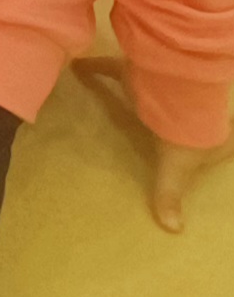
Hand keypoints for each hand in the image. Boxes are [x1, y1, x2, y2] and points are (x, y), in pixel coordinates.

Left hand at [74, 58, 233, 233]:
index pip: (220, 144)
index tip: (211, 145)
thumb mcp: (176, 168)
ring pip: (150, 88)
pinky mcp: (139, 70)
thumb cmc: (184, 132)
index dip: (216, 145)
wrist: (175, 85)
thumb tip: (173, 229)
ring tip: (122, 94)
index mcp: (211, 136)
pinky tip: (76, 67)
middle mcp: (193, 108)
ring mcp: (165, 86)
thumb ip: (170, 193)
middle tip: (164, 119)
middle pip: (187, 114)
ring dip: (134, 90)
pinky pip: (113, 68)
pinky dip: (95, 67)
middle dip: (175, 116)